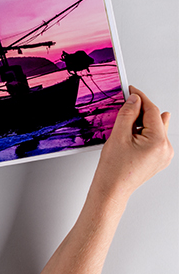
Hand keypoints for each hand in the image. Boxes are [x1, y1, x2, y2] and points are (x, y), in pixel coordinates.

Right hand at [91, 85, 172, 204]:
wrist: (112, 188)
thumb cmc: (114, 168)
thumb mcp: (118, 135)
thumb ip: (128, 114)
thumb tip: (134, 100)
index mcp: (158, 142)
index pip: (152, 111)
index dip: (141, 98)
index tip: (132, 90)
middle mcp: (166, 149)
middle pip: (156, 119)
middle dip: (141, 110)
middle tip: (126, 104)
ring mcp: (164, 155)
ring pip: (156, 129)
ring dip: (143, 121)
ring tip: (126, 122)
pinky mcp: (159, 159)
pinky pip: (155, 139)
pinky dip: (145, 132)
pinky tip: (132, 132)